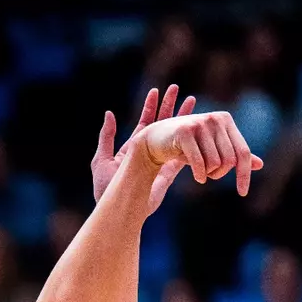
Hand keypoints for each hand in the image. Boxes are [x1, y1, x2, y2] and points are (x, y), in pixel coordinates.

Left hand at [92, 85, 197, 213]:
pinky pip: (182, 157)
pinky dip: (190, 146)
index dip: (151, 106)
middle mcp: (148, 151)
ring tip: (193, 107)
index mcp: (133, 146)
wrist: (118, 210)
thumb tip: (109, 113)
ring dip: (183, 123)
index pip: (145, 121)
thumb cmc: (106, 189)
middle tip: (179, 90)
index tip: (157, 90)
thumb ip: (107, 136)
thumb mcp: (102, 160)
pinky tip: (199, 133)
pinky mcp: (167, 174)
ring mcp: (159, 162)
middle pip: (162, 125)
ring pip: (175, 138)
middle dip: (170, 107)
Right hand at [139, 111, 261, 192]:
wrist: (156, 139)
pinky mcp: (186, 132)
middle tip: (209, 176)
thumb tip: (260, 165)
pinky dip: (199, 175)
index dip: (244, 175)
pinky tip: (197, 177)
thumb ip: (235, 155)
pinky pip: (200, 163)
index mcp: (225, 120)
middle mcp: (216, 118)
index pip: (243, 152)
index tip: (242, 193)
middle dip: (220, 174)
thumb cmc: (187, 146)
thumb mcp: (213, 149)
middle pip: (230, 160)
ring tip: (200, 171)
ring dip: (208, 174)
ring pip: (215, 163)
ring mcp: (201, 123)